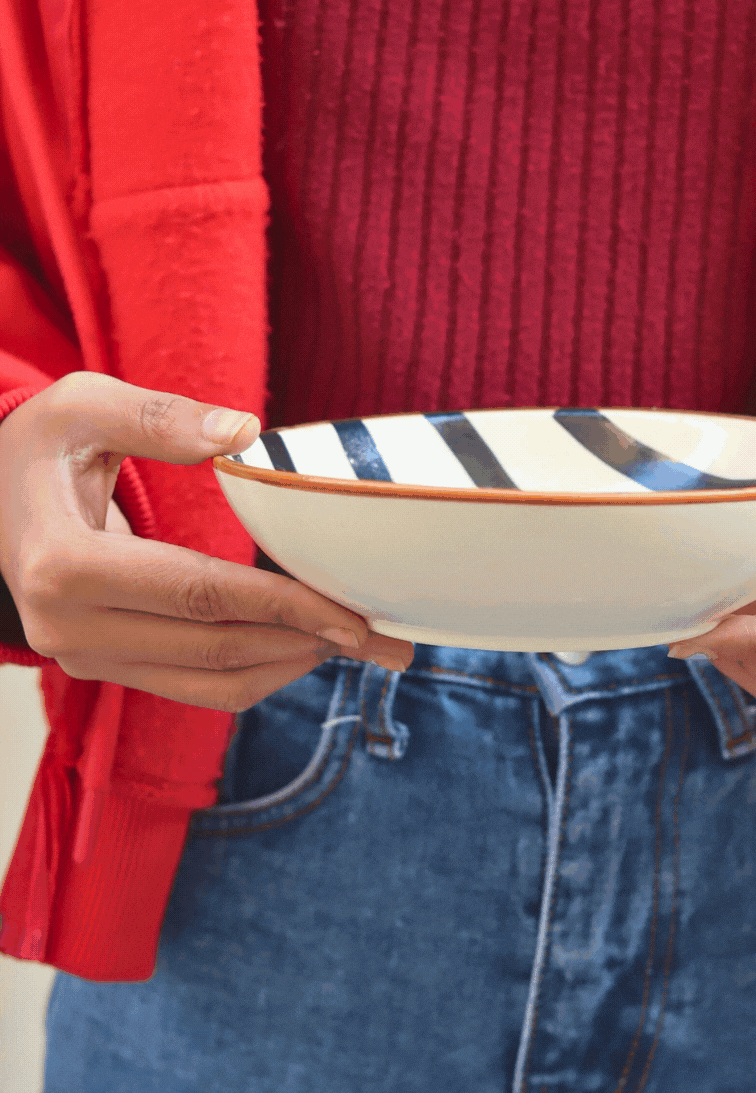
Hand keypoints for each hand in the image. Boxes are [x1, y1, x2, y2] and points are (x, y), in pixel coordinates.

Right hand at [0, 372, 411, 708]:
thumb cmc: (35, 446)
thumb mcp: (81, 405)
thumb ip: (158, 416)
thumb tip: (246, 433)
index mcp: (62, 565)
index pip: (198, 594)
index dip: (282, 605)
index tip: (352, 610)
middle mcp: (69, 627)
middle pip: (212, 647)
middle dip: (306, 643)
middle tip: (382, 636)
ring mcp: (84, 657)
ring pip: (208, 684)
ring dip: (289, 668)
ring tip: (357, 646)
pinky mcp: (103, 667)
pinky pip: (191, 686)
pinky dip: (255, 673)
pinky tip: (303, 648)